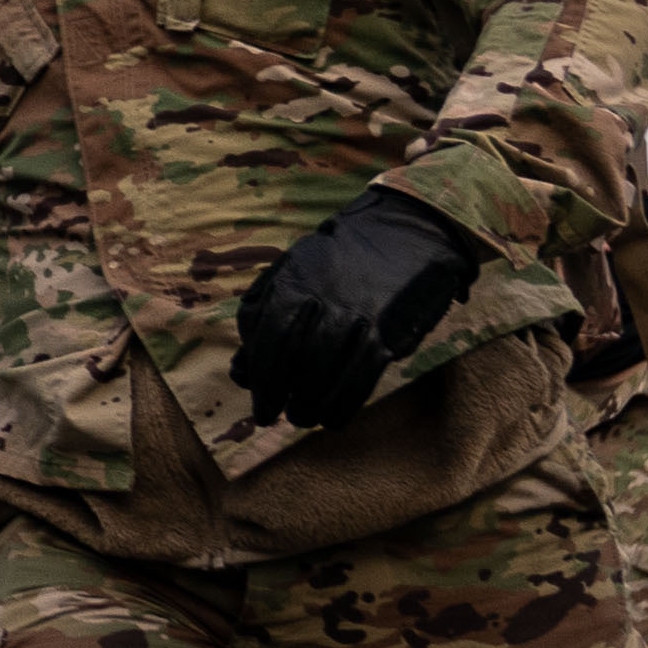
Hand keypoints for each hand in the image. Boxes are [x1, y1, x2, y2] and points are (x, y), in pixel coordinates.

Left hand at [228, 187, 485, 433]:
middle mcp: (324, 298)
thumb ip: (260, 314)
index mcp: (295, 280)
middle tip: (273, 416)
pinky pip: (362, 378)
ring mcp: (359, 315)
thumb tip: (239, 371)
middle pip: (294, 360)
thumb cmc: (340, 257)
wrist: (408, 229)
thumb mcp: (292, 268)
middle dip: (278, 395)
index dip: (260, 377)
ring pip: (326, 374)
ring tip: (302, 418)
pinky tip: (332, 419)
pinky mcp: (389, 331)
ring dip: (309, 405)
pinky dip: (343, 405)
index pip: (267, 338)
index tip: (258, 401)